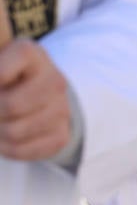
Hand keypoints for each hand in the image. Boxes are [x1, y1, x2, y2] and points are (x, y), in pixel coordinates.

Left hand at [0, 40, 71, 160]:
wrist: (33, 95)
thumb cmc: (3, 76)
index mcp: (31, 54)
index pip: (1, 73)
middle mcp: (54, 79)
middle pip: (10, 106)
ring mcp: (61, 107)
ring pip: (16, 131)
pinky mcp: (62, 134)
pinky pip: (24, 150)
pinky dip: (5, 148)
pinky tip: (3, 137)